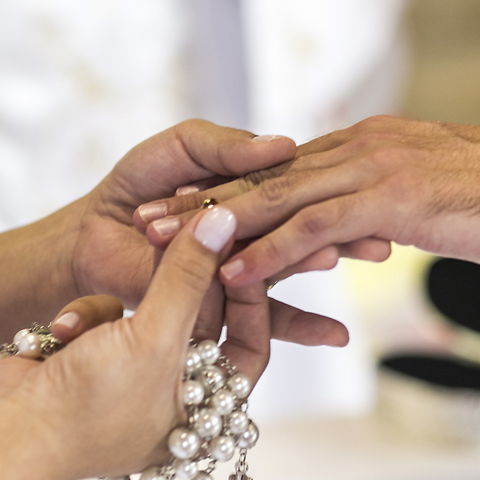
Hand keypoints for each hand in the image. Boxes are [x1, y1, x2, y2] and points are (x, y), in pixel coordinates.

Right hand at [0, 207, 268, 479]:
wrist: (6, 433)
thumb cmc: (91, 406)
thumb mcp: (153, 338)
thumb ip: (188, 277)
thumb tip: (223, 221)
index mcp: (204, 413)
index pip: (251, 346)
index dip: (251, 301)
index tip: (239, 255)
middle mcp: (172, 397)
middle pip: (195, 322)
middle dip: (176, 288)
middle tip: (181, 241)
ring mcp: (128, 378)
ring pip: (145, 311)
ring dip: (115, 311)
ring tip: (94, 322)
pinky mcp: (89, 359)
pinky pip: (104, 318)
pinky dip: (84, 319)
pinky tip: (60, 335)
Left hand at [68, 119, 352, 345]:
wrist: (90, 234)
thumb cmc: (134, 184)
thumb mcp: (182, 147)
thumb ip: (226, 146)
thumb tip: (284, 144)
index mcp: (247, 189)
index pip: (296, 184)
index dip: (333, 184)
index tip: (377, 177)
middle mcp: (252, 228)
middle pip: (307, 225)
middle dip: (350, 227)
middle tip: (389, 225)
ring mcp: (239, 266)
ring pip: (294, 263)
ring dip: (331, 257)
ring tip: (372, 252)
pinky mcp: (221, 302)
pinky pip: (265, 317)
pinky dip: (301, 324)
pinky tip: (336, 335)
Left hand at [138, 116, 479, 283]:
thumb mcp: (429, 199)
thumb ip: (388, 206)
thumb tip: (368, 230)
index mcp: (363, 145)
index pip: (280, 171)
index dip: (227, 189)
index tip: (182, 207)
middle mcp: (357, 148)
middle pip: (262, 178)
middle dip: (201, 201)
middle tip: (148, 221)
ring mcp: (370, 169)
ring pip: (275, 198)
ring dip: (216, 224)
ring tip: (165, 246)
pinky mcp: (387, 197)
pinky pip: (313, 227)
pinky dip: (269, 250)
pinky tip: (233, 272)